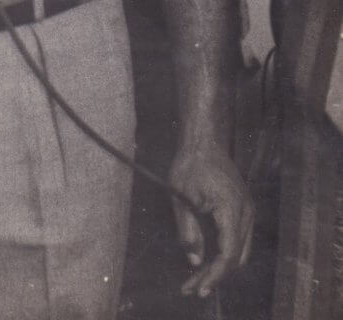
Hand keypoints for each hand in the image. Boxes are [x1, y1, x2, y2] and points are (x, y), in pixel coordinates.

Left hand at [169, 143, 253, 298]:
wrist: (204, 140)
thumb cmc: (191, 163)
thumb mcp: (181, 197)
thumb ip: (188, 231)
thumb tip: (194, 261)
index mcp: (232, 209)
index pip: (228, 253)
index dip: (214, 275)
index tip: (198, 289)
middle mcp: (246, 212)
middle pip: (236, 257)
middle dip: (214, 275)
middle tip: (191, 287)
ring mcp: (248, 210)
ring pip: (239, 250)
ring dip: (220, 267)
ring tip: (196, 278)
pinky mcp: (243, 208)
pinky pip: (239, 239)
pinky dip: (225, 252)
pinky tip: (208, 260)